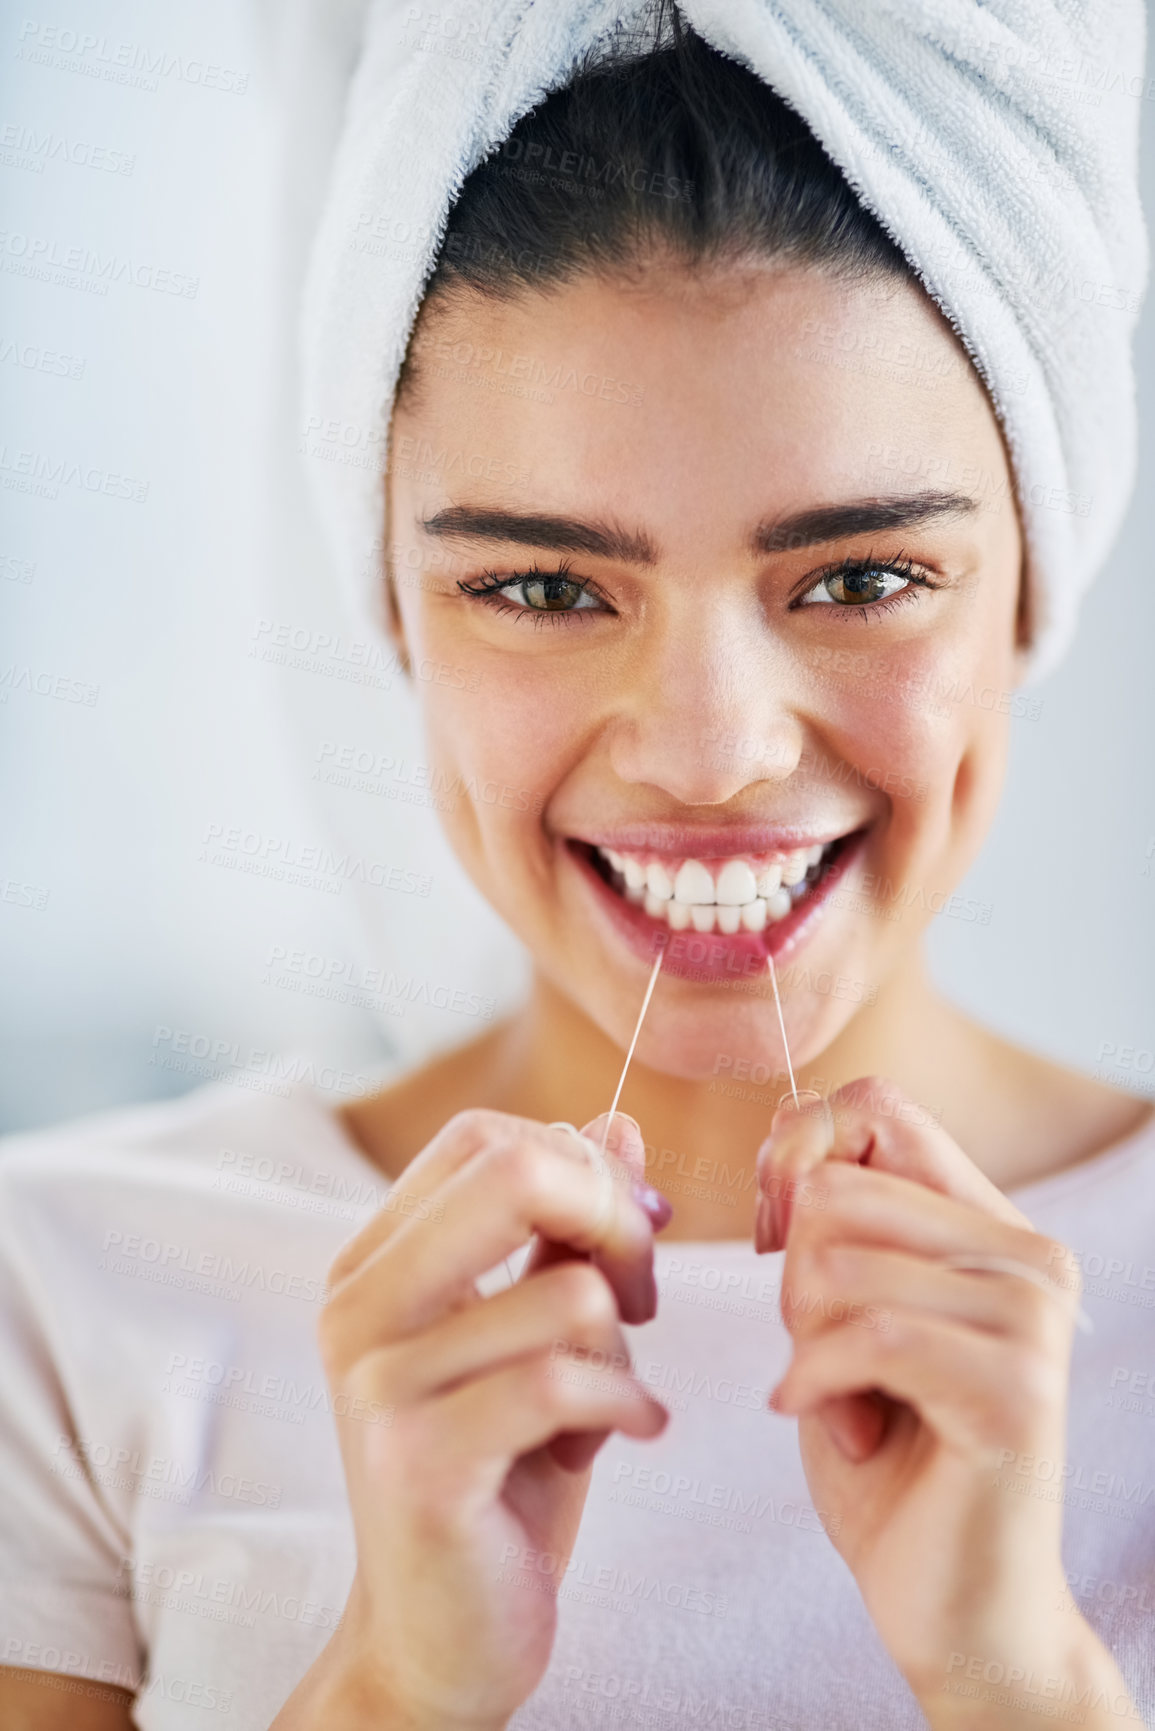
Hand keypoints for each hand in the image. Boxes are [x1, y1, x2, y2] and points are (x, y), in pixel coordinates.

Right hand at [272, 1109, 669, 1730]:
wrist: (438, 1640)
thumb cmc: (498, 1474)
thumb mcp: (535, 1334)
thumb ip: (563, 1230)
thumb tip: (618, 1123)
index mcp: (373, 1263)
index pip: (483, 1136)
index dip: (581, 1166)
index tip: (622, 1236)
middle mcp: (357, 1308)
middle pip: (516, 1170)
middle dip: (617, 1223)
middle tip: (640, 1297)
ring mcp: (379, 1384)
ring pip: (570, 1292)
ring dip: (621, 1352)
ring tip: (596, 1405)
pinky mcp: (419, 1463)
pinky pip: (568, 1380)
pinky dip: (627, 1406)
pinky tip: (623, 1436)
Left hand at [754, 1079, 1139, 1726]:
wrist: (956, 1610)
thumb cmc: (889, 1459)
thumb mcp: (850, 1315)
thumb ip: (840, 1222)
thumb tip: (791, 1130)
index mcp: (993, 1224)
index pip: (875, 1106)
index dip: (796, 1160)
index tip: (781, 1244)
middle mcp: (1030, 1256)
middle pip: (834, 1191)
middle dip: (792, 1284)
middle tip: (829, 1364)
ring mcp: (1032, 1320)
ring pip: (836, 1265)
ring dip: (805, 1349)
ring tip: (846, 1406)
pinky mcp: (1015, 1391)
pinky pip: (864, 1337)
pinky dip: (817, 1387)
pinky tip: (842, 1433)